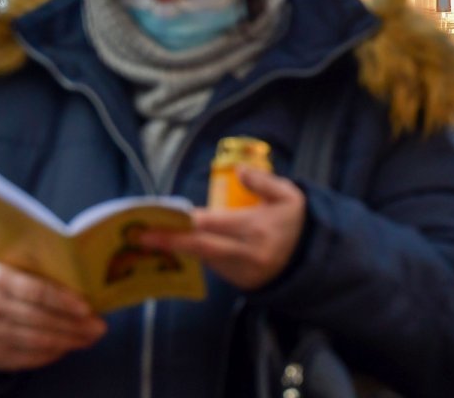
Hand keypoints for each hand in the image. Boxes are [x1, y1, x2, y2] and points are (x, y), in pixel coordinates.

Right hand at [0, 262, 106, 371]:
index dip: (64, 301)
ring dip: (70, 341)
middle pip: (41, 319)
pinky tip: (70, 346)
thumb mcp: (23, 270)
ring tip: (91, 338)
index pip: (38, 291)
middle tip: (100, 327)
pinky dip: (55, 353)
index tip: (88, 309)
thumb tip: (93, 286)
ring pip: (39, 341)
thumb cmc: (14, 286)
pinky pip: (31, 358)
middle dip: (75, 325)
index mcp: (1, 278)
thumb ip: (49, 272)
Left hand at [140, 166, 306, 290]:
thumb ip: (264, 182)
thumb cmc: (295, 222)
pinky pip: (215, 266)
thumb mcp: (289, 195)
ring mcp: (242, 272)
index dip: (182, 223)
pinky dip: (199, 255)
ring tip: (155, 238)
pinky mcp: (241, 284)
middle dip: (168, 242)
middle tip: (140, 237)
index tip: (156, 218)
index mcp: (257, 229)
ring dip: (181, 248)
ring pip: (204, 259)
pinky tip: (184, 245)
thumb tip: (239, 171)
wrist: (313, 258)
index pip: (211, 225)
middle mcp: (247, 254)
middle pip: (200, 248)